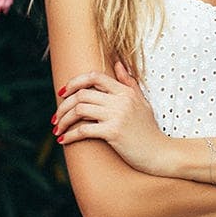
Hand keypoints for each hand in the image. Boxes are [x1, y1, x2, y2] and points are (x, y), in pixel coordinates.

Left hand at [52, 62, 169, 174]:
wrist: (159, 153)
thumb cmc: (149, 129)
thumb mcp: (142, 101)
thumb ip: (128, 82)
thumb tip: (118, 63)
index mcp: (125, 91)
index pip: (94, 76)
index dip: (75, 82)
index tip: (62, 93)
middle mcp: (120, 100)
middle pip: (82, 94)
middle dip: (64, 105)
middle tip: (56, 117)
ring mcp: (117, 115)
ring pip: (79, 109)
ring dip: (64, 120)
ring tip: (57, 129)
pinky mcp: (113, 132)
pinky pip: (84, 130)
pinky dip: (70, 135)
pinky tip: (64, 140)